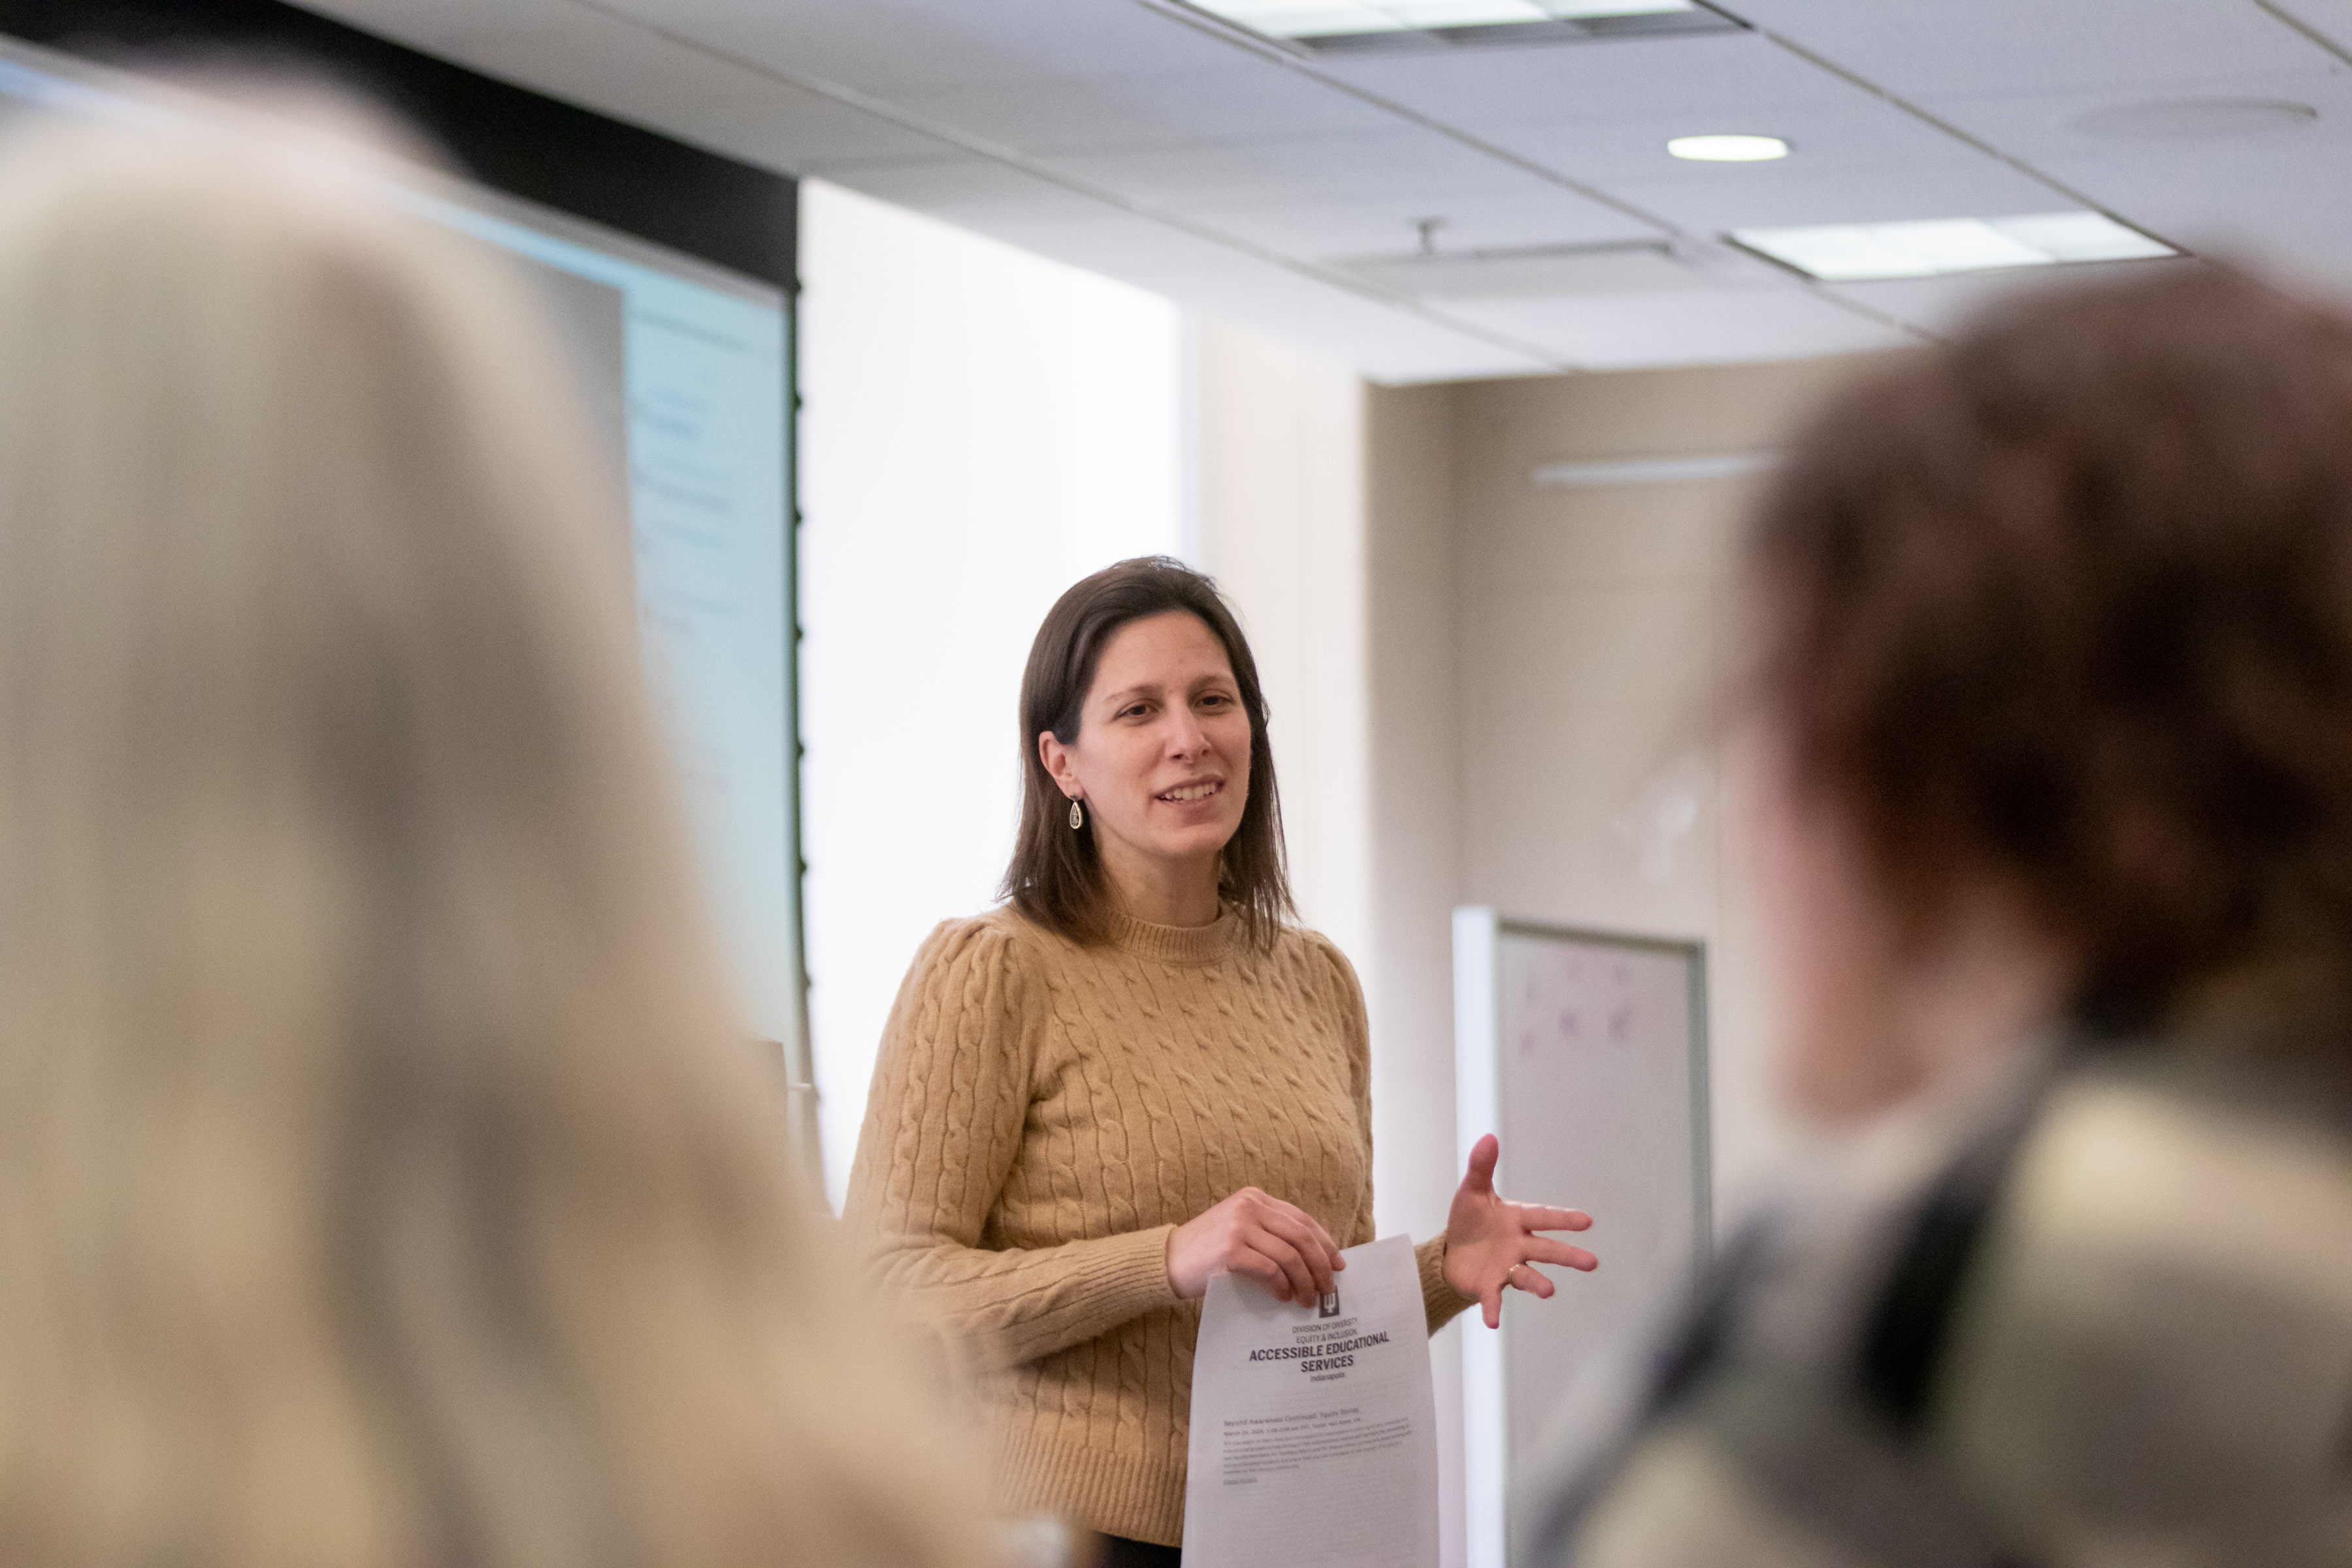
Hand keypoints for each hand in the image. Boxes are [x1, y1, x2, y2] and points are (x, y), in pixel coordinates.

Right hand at [1166, 1186, 1343, 1304]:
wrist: (1167, 1260)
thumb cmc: (1207, 1251)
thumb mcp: (1240, 1230)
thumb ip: (1270, 1234)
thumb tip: (1313, 1260)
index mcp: (1255, 1198)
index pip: (1302, 1219)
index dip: (1325, 1242)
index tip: (1338, 1264)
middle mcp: (1249, 1207)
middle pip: (1301, 1236)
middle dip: (1320, 1265)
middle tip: (1329, 1288)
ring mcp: (1239, 1227)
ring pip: (1289, 1255)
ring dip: (1305, 1281)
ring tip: (1308, 1300)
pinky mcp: (1230, 1250)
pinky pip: (1270, 1269)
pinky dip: (1282, 1285)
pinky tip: (1283, 1297)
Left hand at [1442, 1133, 1595, 1328]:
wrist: (1450, 1251)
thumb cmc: (1470, 1219)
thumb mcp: (1472, 1190)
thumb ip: (1481, 1166)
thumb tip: (1488, 1136)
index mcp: (1517, 1220)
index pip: (1543, 1217)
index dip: (1563, 1219)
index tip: (1586, 1221)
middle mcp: (1518, 1245)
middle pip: (1546, 1250)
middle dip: (1567, 1255)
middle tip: (1592, 1263)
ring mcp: (1506, 1267)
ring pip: (1526, 1276)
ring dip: (1538, 1283)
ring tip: (1549, 1291)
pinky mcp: (1489, 1286)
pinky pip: (1494, 1298)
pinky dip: (1493, 1309)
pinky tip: (1492, 1322)